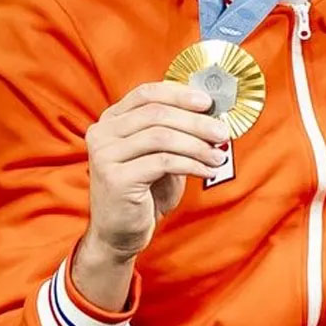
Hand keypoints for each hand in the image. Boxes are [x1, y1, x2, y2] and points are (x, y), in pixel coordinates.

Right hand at [84, 82, 229, 260]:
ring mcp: (105, 155)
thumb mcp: (162, 154)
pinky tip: (207, 170)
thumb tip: (213, 116)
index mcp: (112, 121)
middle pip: (157, 114)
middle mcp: (103, 133)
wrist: (120, 231)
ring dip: (197, 145)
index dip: (179, 94)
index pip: (146, 94)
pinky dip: (192, 164)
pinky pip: (163, 162)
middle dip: (196, 122)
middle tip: (223, 132)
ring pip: (161, 137)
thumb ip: (177, 132)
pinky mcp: (115, 178)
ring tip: (219, 156)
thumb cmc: (145, 190)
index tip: (208, 102)